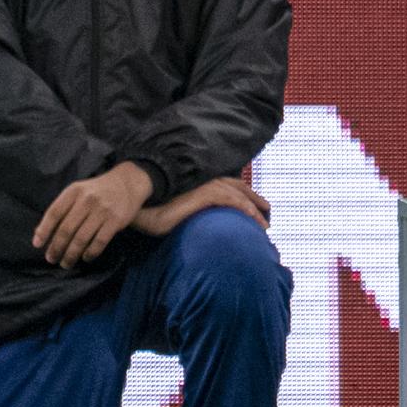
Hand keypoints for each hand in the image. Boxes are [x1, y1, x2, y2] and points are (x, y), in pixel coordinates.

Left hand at [34, 161, 152, 268]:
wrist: (127, 183)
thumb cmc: (96, 191)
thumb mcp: (77, 192)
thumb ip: (60, 209)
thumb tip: (39, 234)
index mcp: (74, 192)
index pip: (54, 213)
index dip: (44, 230)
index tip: (38, 245)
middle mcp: (87, 200)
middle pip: (66, 229)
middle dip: (56, 248)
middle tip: (52, 259)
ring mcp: (103, 210)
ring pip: (81, 239)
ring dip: (71, 255)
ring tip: (66, 263)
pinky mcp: (116, 220)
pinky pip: (99, 242)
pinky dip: (90, 253)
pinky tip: (85, 258)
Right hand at [132, 175, 270, 236]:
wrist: (139, 207)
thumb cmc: (152, 210)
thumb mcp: (176, 211)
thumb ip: (189, 212)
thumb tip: (197, 224)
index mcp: (200, 183)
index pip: (229, 186)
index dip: (244, 194)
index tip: (256, 206)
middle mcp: (206, 181)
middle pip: (238, 188)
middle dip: (254, 199)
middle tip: (267, 211)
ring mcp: (205, 186)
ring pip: (238, 196)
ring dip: (253, 210)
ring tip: (264, 225)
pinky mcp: (203, 194)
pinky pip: (230, 201)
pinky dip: (244, 208)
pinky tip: (253, 218)